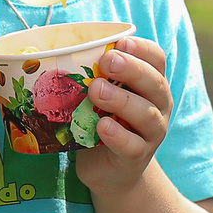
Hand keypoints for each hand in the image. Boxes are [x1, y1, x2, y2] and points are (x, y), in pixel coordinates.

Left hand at [72, 37, 173, 191]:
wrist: (111, 171)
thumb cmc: (104, 121)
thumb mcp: (101, 96)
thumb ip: (92, 75)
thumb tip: (55, 50)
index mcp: (150, 83)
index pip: (157, 59)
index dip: (142, 48)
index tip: (121, 42)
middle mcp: (158, 105)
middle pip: (154, 83)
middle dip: (132, 69)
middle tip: (107, 61)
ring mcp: (152, 133)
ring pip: (145, 114)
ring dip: (121, 99)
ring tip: (96, 91)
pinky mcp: (138, 157)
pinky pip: (132, 145)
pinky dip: (117, 135)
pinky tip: (102, 126)